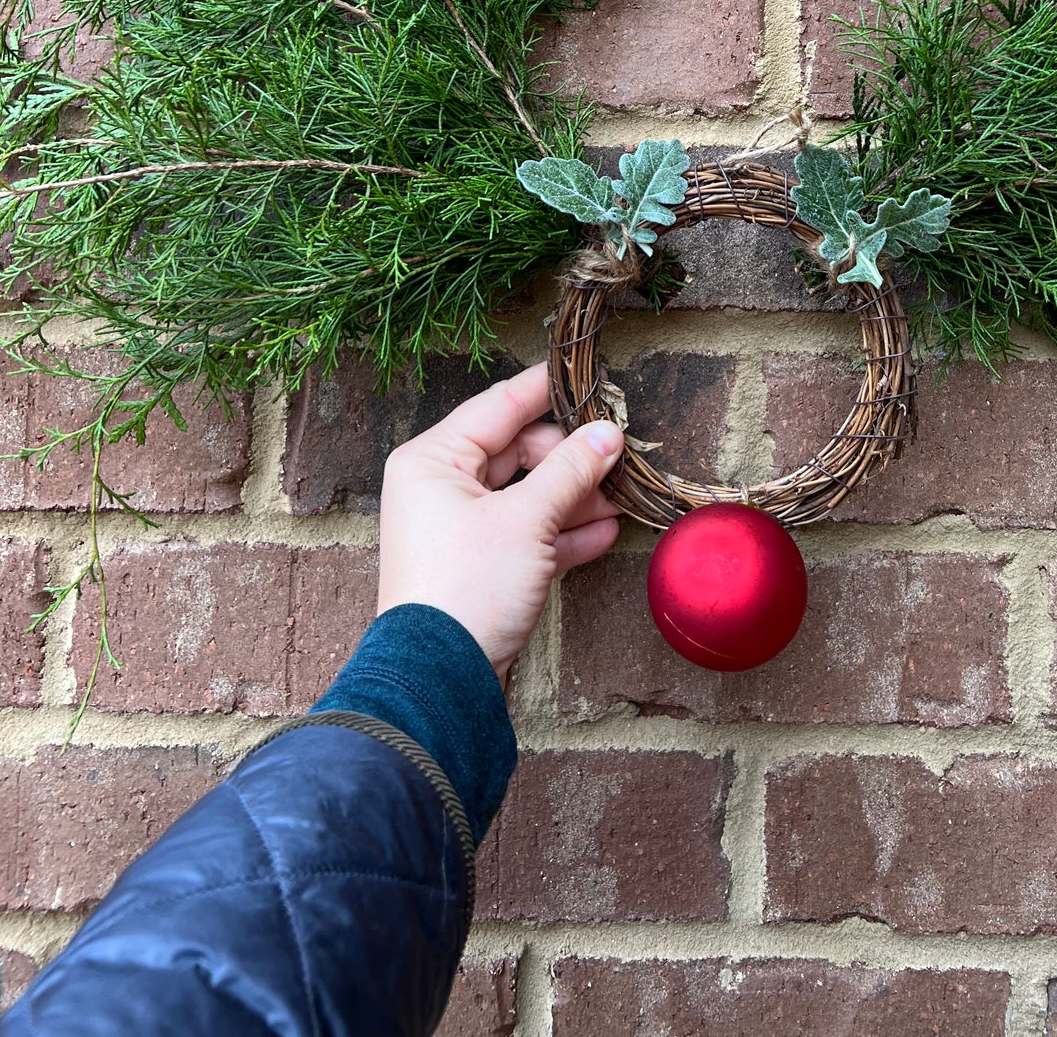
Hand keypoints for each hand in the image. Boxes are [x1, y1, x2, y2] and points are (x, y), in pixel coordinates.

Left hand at [376, 361, 623, 682]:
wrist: (440, 681)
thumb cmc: (468, 586)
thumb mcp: (527, 520)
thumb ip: (571, 471)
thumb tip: (608, 433)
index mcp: (433, 460)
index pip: (498, 406)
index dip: (546, 391)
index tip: (587, 376)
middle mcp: (440, 487)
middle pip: (517, 451)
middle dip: (570, 456)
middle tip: (620, 452)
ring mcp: (459, 529)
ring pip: (527, 495)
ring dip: (575, 496)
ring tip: (623, 495)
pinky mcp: (479, 567)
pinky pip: (527, 535)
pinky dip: (563, 534)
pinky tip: (606, 533)